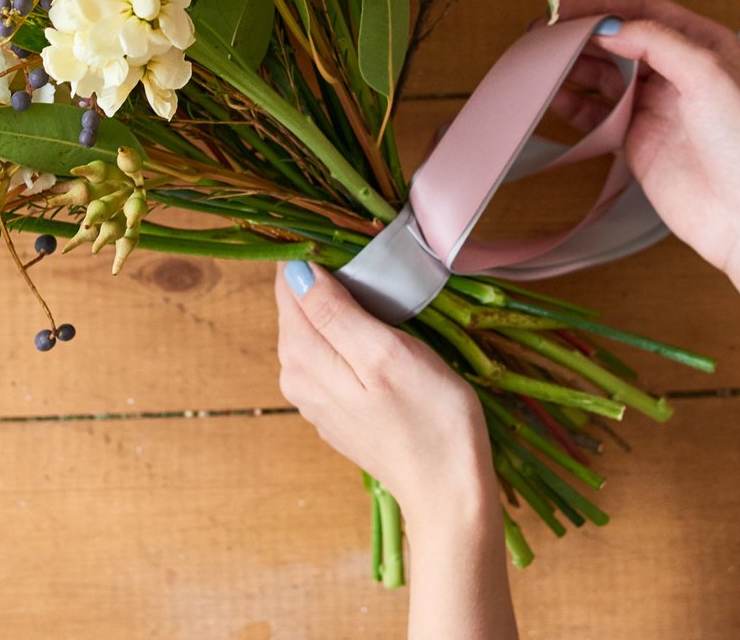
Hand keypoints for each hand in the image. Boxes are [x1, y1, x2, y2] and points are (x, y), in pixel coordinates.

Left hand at [273, 259, 490, 525]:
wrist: (449, 492)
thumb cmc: (430, 419)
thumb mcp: (386, 353)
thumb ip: (335, 311)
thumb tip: (299, 268)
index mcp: (302, 356)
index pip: (290, 280)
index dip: (321, 254)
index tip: (358, 246)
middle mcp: (296, 375)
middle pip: (301, 304)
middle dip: (333, 279)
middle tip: (382, 271)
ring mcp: (315, 396)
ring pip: (318, 328)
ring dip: (346, 307)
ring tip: (390, 301)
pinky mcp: (337, 408)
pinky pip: (333, 354)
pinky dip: (353, 337)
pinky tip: (386, 340)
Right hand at [551, 0, 739, 276]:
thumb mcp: (708, 73)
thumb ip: (656, 41)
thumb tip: (609, 26)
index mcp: (702, 44)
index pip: (642, 9)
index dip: (601, 5)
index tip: (562, 7)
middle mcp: (678, 70)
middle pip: (618, 40)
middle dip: (580, 35)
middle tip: (541, 35)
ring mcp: (657, 106)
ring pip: (605, 75)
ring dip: (572, 67)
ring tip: (537, 64)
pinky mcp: (640, 141)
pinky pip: (599, 115)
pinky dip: (574, 105)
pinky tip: (553, 99)